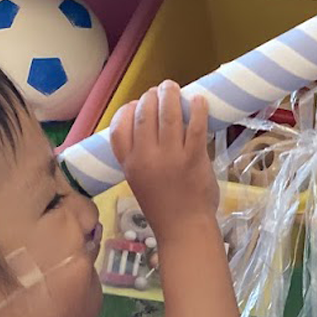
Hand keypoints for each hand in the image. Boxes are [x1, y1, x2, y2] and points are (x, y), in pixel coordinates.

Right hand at [109, 81, 218, 239]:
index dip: (126, 111)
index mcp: (129, 164)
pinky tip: (198, 100)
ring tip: (172, 87)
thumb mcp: (138, 181)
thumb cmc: (163, 206)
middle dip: (150, 97)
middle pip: (143, 115)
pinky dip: (197, 108)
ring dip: (170, 95)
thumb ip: (139, 157)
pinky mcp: (194, 158)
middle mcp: (146, 158)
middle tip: (159, 90)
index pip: (118, 129)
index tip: (135, 104)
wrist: (184, 228)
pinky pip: (195, 126)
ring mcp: (170, 157)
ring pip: (167, 115)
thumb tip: (149, 126)